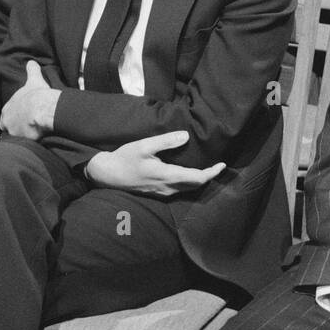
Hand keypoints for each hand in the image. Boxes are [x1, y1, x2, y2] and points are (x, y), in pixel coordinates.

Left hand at [0, 60, 60, 139]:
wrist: (42, 108)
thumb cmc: (37, 94)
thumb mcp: (34, 80)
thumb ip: (32, 71)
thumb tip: (32, 62)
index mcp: (8, 108)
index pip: (6, 115)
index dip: (13, 115)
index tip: (21, 116)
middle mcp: (7, 121)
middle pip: (7, 127)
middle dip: (14, 127)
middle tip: (26, 126)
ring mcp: (13, 131)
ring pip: (14, 136)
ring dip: (21, 135)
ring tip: (31, 134)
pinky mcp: (22, 140)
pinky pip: (23, 144)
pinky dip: (28, 142)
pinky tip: (35, 140)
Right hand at [84, 130, 224, 196]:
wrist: (107, 175)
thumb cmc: (125, 158)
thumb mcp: (144, 146)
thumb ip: (166, 141)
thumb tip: (186, 136)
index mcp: (166, 176)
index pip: (197, 178)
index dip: (212, 172)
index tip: (222, 165)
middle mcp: (167, 188)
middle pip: (195, 185)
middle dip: (208, 176)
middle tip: (218, 166)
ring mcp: (162, 193)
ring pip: (187, 189)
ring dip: (199, 180)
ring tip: (207, 169)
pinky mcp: (157, 193)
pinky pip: (179, 190)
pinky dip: (188, 182)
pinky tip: (188, 173)